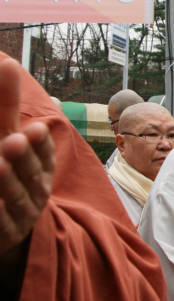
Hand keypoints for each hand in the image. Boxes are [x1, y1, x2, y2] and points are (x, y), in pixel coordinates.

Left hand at [0, 58, 54, 256]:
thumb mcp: (7, 140)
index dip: (39, 143)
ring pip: (16, 200)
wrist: (9, 230)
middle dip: (24, 158)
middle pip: (32, 175)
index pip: (43, 154)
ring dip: (7, 184)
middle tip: (12, 141)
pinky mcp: (4, 236)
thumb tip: (7, 63)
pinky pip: (1, 228)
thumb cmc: (8, 177)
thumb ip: (6, 106)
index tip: (33, 129)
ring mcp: (20, 216)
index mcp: (40, 168)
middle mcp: (35, 191)